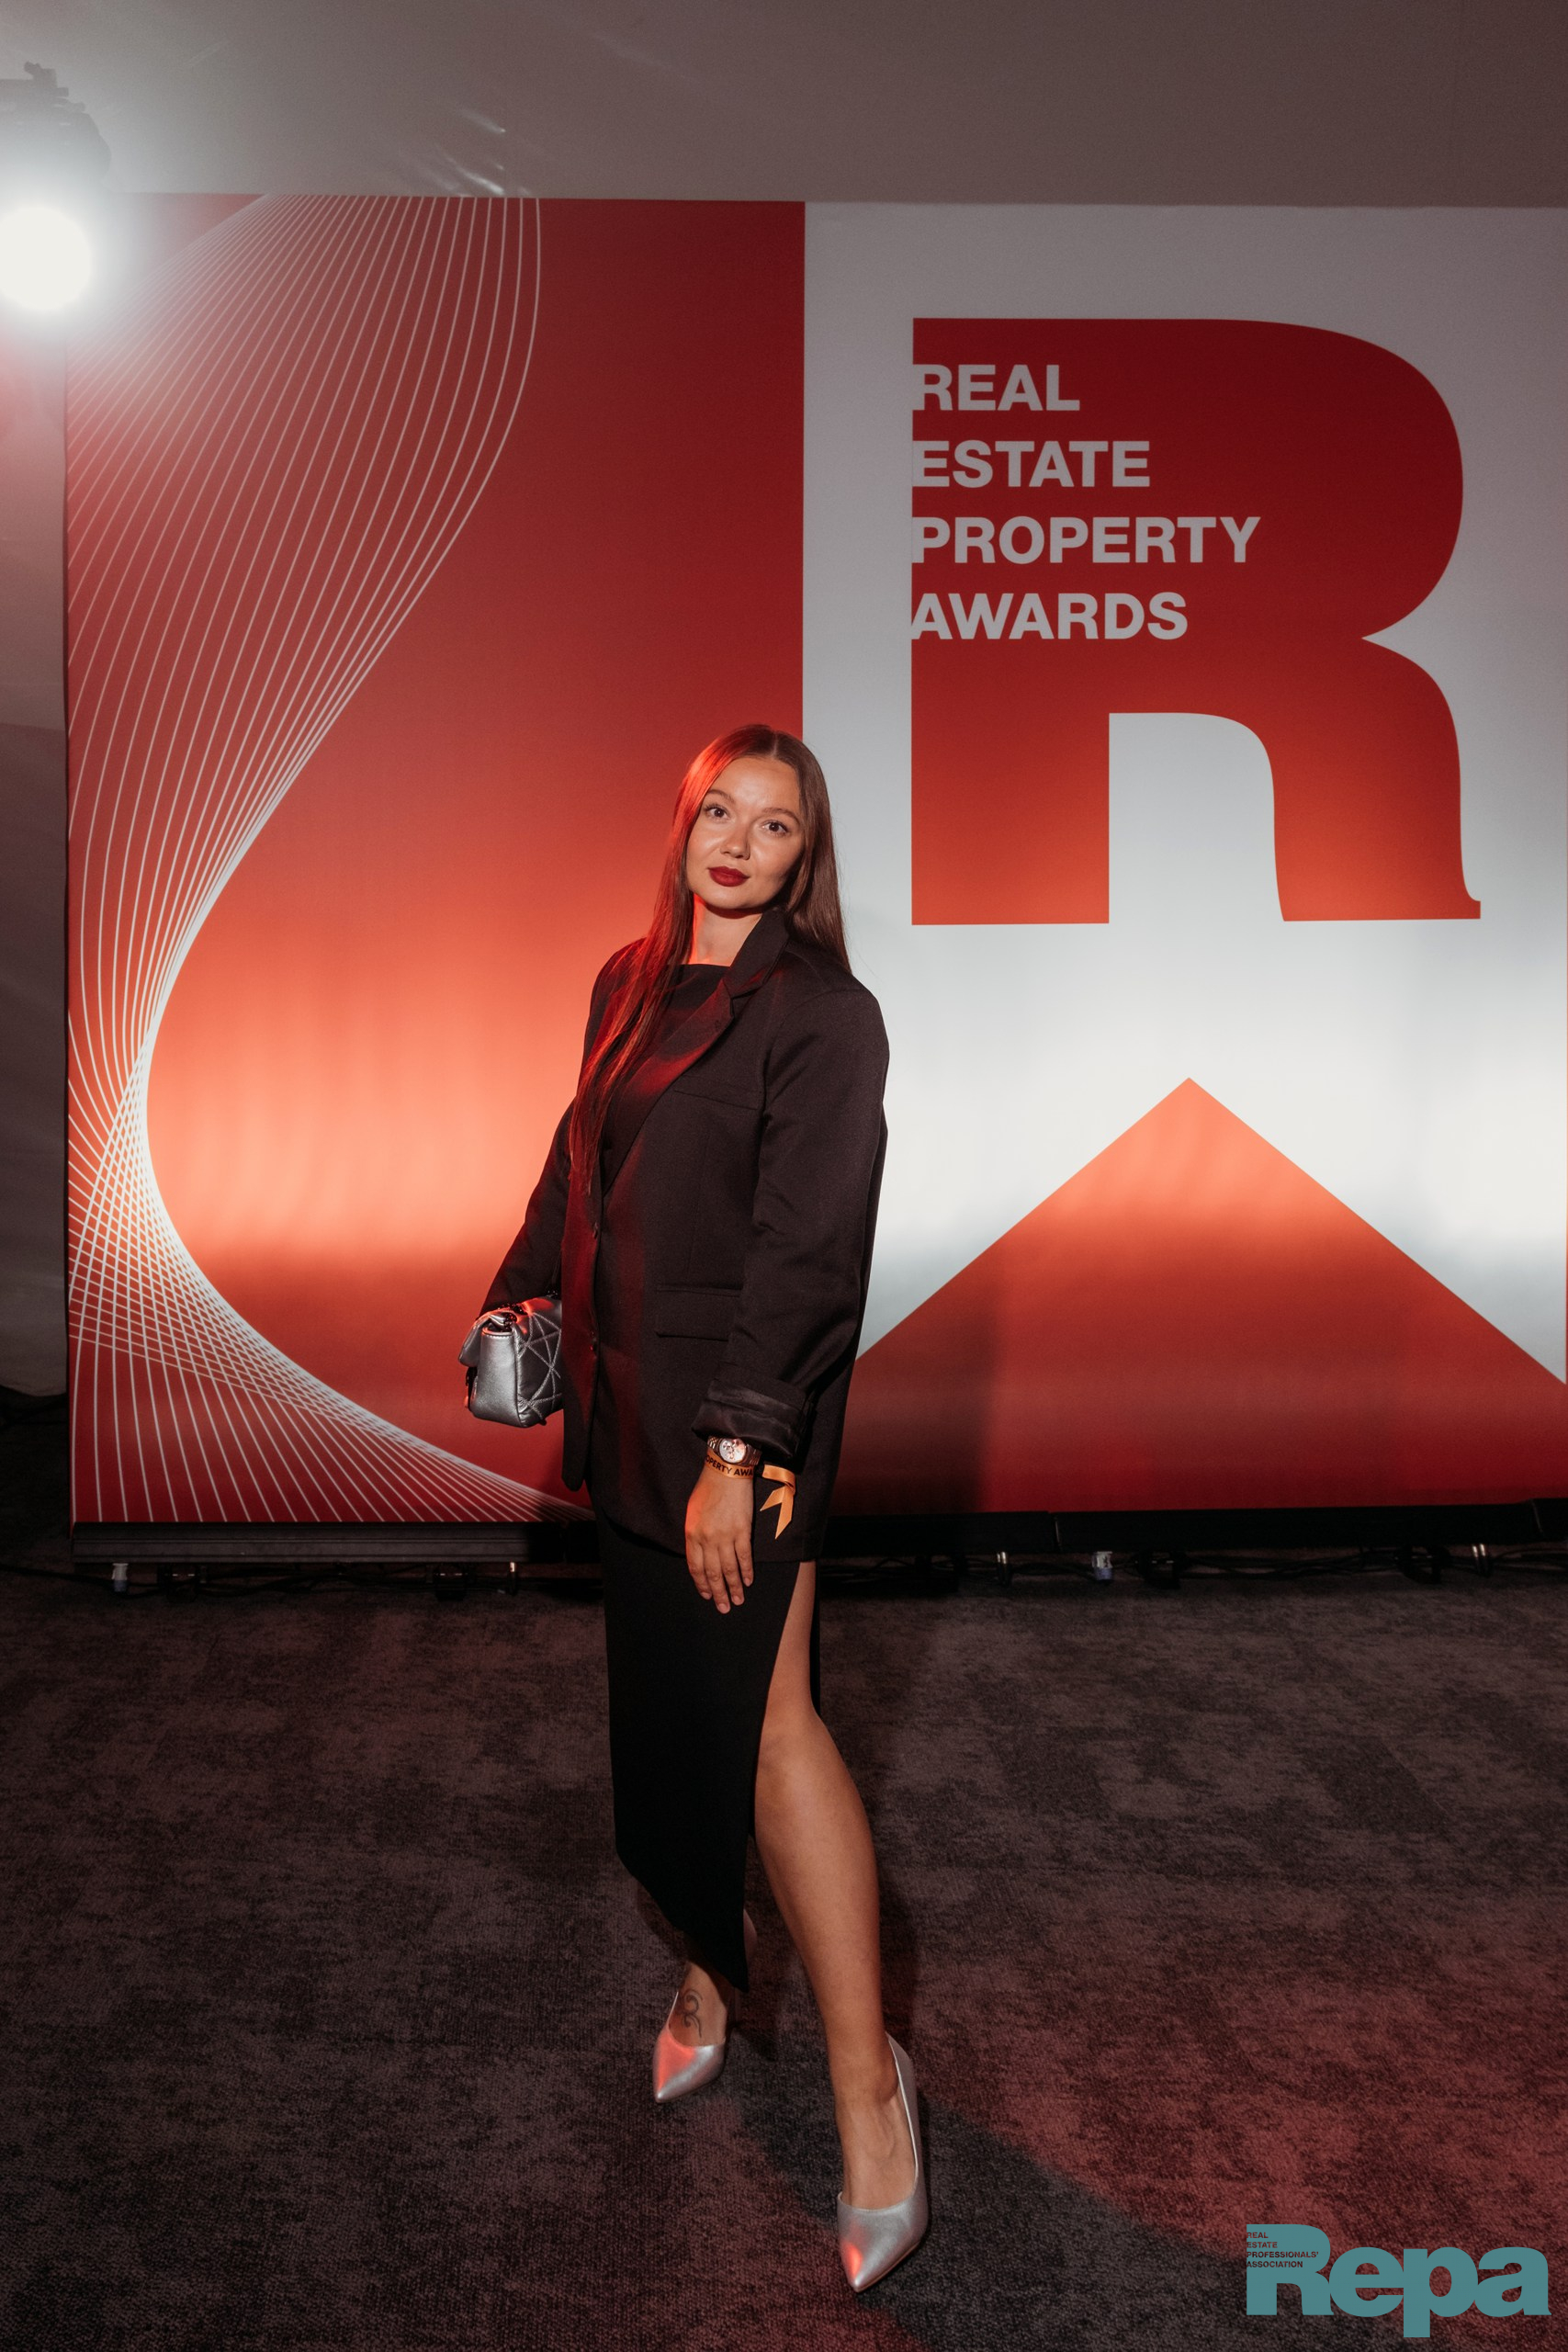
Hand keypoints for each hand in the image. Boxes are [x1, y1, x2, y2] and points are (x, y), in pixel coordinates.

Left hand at [684, 1462, 753, 1611]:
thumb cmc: (707, 1489)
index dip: (701, 1583)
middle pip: (712, 1573)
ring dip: (734, 1587)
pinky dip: (747, 1570)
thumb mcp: (692, 1512)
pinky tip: (748, 1581)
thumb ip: (694, 1534)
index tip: (707, 1595)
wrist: (726, 1471)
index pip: (695, 1567)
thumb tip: (699, 1553)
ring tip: (738, 1600)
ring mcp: (726, 1536)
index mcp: (692, 1534)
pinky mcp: (742, 1531)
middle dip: (718, 1592)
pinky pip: (744, 1556)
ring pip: (729, 1569)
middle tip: (723, 1607)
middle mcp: (707, 1539)